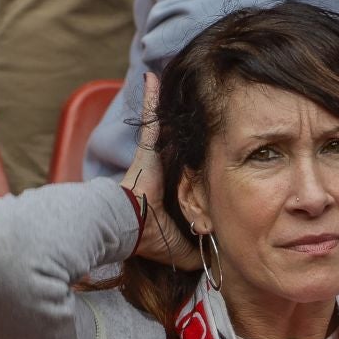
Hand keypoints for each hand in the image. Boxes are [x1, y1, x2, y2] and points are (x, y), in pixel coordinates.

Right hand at [125, 73, 198, 269]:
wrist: (126, 225)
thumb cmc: (148, 236)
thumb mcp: (180, 246)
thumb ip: (197, 250)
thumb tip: (212, 261)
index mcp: (170, 189)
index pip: (188, 170)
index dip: (198, 161)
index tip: (212, 149)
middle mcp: (160, 168)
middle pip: (180, 142)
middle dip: (189, 125)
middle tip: (206, 104)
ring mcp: (152, 157)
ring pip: (167, 127)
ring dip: (169, 107)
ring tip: (187, 83)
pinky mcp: (144, 149)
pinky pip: (149, 120)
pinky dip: (149, 98)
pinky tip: (152, 76)